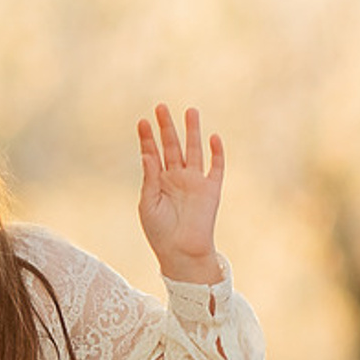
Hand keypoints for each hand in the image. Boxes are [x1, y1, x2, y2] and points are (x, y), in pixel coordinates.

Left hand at [137, 103, 224, 283]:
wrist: (181, 252)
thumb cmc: (159, 232)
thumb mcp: (147, 203)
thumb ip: (149, 178)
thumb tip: (148, 154)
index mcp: (158, 181)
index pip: (153, 153)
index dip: (148, 138)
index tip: (142, 122)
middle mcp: (177, 178)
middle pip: (172, 146)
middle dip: (167, 127)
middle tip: (161, 107)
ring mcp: (195, 182)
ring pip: (194, 151)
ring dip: (192, 132)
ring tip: (190, 111)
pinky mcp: (211, 190)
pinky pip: (215, 168)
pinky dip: (216, 154)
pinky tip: (213, 138)